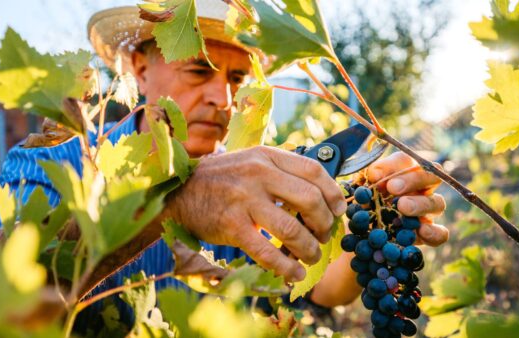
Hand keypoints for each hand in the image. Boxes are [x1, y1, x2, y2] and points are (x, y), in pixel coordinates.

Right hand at [165, 146, 346, 281]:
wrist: (179, 190)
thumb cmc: (222, 178)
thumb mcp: (252, 162)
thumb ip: (280, 172)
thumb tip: (320, 195)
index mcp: (267, 156)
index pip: (313, 170)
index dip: (333, 193)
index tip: (339, 210)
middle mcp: (258, 174)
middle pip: (309, 200)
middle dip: (325, 223)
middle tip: (325, 236)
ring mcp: (244, 200)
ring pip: (291, 229)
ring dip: (309, 248)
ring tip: (311, 257)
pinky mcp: (231, 226)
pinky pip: (267, 251)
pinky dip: (285, 267)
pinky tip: (294, 274)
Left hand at [366, 152, 448, 245]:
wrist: (362, 235)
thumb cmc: (364, 206)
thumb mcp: (361, 191)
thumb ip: (368, 181)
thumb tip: (375, 175)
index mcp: (403, 173)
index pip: (406, 161)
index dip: (393, 165)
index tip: (374, 176)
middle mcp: (421, 189)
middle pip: (430, 176)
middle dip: (412, 180)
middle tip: (393, 188)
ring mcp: (428, 212)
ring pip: (438, 203)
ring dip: (420, 204)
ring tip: (402, 207)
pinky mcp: (429, 234)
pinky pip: (441, 233)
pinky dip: (433, 232)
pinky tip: (421, 231)